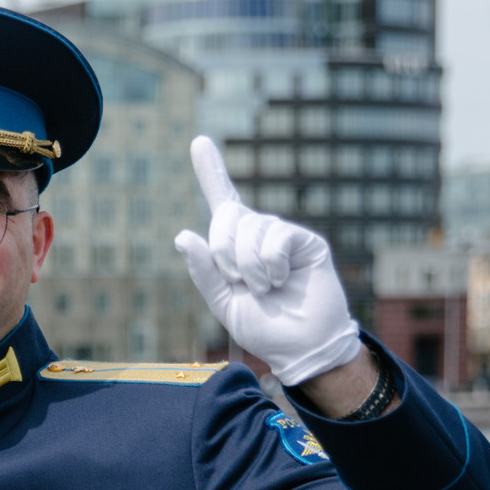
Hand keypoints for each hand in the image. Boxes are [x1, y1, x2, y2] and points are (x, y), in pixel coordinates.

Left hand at [174, 136, 361, 386]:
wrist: (301, 347)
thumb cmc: (264, 327)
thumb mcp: (224, 303)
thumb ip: (204, 272)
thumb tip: (183, 235)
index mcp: (235, 247)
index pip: (223, 203)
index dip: (211, 172)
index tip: (198, 141)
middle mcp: (259, 234)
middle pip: (226, 216)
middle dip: (223, 253)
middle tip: (241, 283)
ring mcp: (283, 235)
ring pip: (250, 228)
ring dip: (250, 268)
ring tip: (267, 289)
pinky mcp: (306, 241)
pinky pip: (275, 237)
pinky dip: (270, 265)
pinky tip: (282, 280)